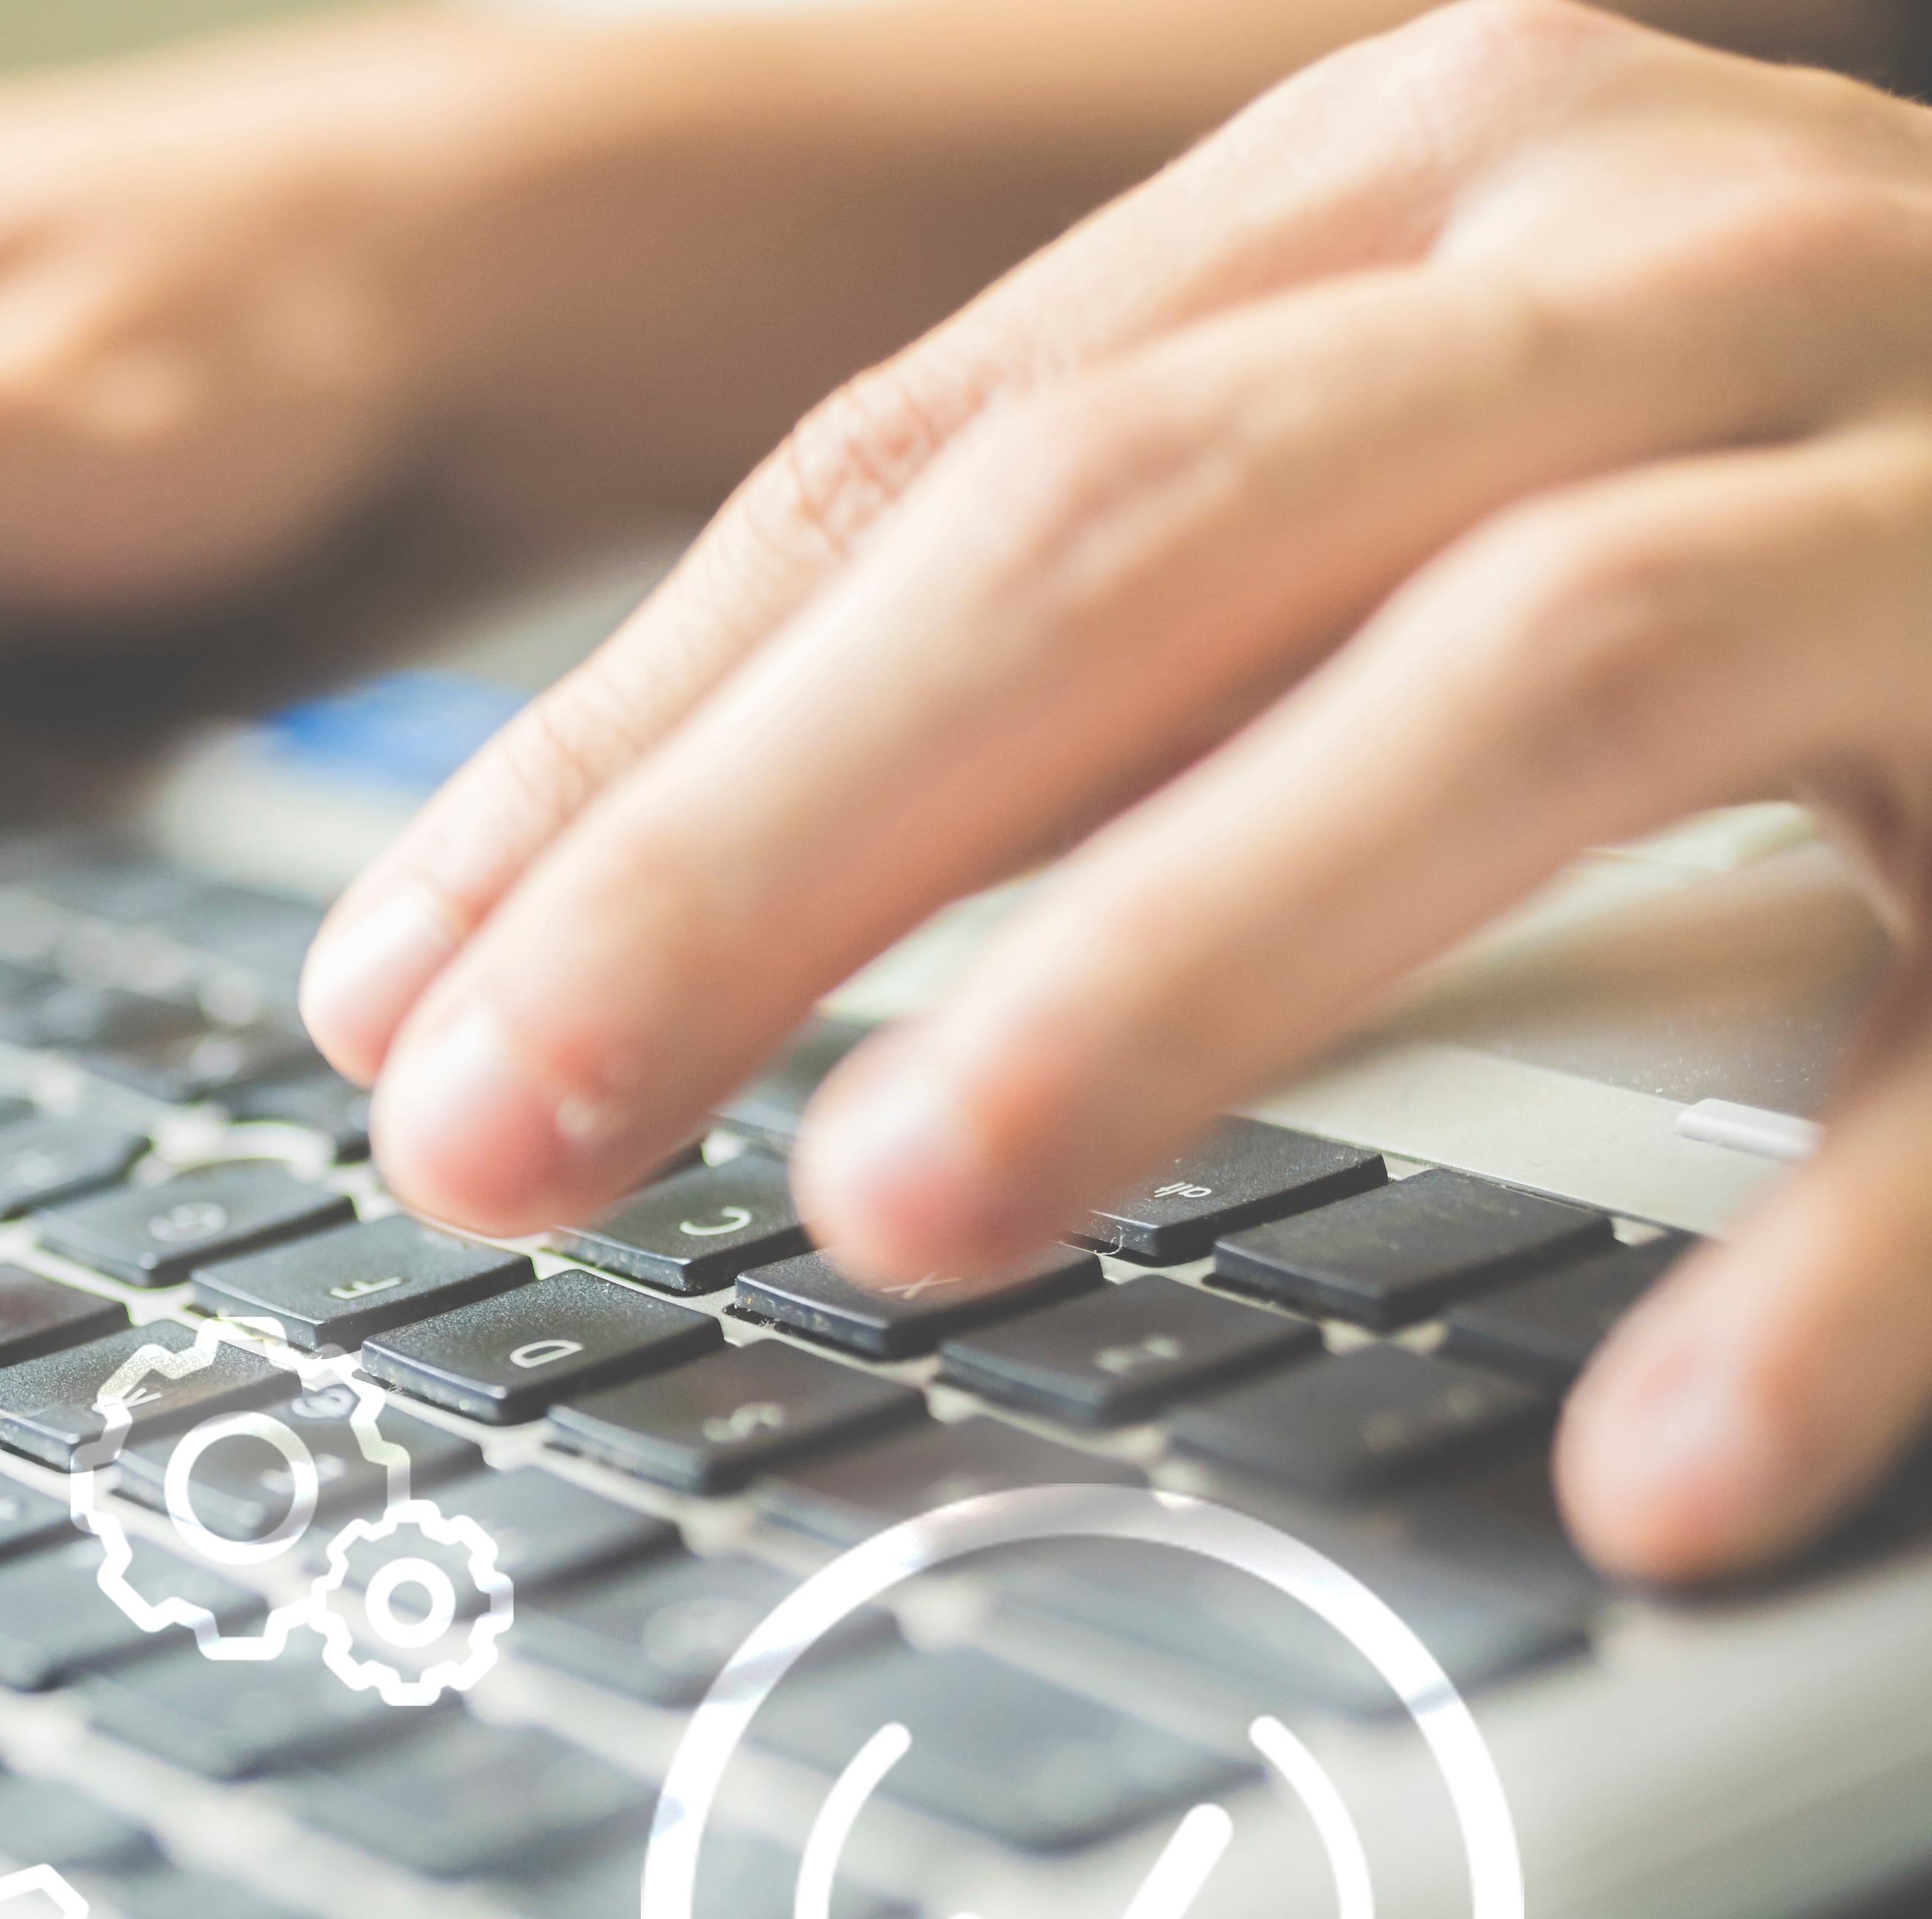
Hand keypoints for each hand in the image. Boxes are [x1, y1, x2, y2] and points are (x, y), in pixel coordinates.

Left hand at [305, 0, 1931, 1582]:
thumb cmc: (1789, 479)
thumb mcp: (1399, 452)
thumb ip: (1072, 631)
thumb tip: (597, 896)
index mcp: (1416, 188)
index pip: (900, 475)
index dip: (613, 749)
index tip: (388, 999)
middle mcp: (1662, 272)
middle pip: (1111, 545)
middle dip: (756, 853)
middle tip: (491, 1129)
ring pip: (1509, 684)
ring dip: (1172, 967)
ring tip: (891, 1220)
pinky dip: (1839, 1260)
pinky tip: (1646, 1473)